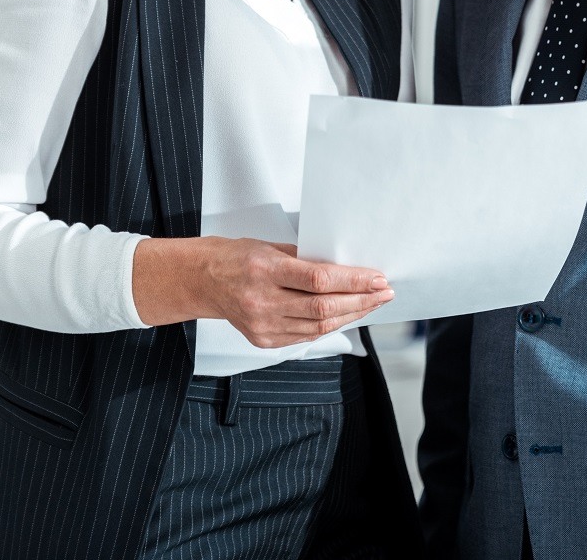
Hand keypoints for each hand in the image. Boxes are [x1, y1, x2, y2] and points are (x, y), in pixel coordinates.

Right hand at [133, 236, 393, 347]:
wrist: (201, 280)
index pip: (319, 280)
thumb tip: (344, 267)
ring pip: (318, 326)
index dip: (353, 281)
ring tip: (372, 304)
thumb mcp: (269, 247)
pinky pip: (306, 336)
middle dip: (360, 301)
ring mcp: (263, 325)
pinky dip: (330, 326)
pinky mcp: (263, 340)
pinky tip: (347, 315)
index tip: (377, 277)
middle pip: (323, 307)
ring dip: (351, 315)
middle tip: (384, 292)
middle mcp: (263, 301)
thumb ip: (304, 260)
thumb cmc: (235, 257)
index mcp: (265, 271)